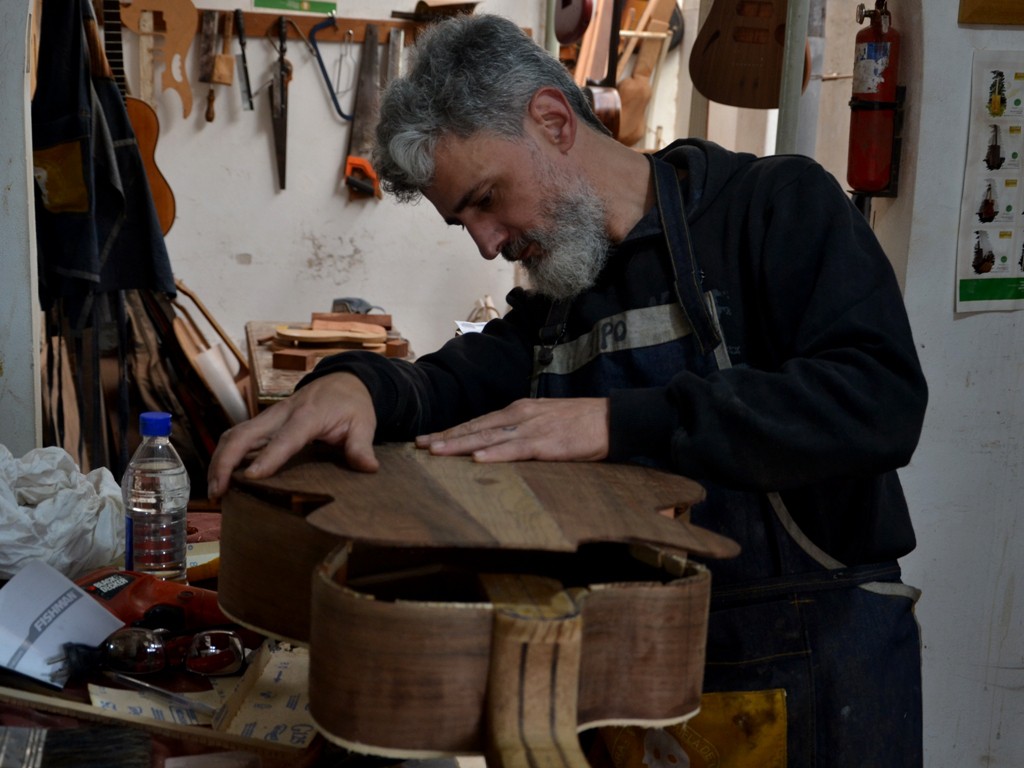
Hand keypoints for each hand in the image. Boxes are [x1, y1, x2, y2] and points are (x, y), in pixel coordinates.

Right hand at [206, 372, 377, 497]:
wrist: (344, 380)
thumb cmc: (352, 405)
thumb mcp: (364, 423)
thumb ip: (361, 446)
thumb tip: (368, 468)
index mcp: (308, 415)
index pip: (285, 437)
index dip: (268, 456)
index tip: (251, 476)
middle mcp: (282, 414)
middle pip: (244, 433)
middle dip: (225, 461)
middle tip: (217, 492)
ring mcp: (270, 417)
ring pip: (235, 433)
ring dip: (219, 459)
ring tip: (214, 491)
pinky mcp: (265, 422)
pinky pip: (239, 436)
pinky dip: (226, 455)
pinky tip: (222, 478)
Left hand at [415, 397, 608, 462]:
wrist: (612, 419)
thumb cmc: (581, 423)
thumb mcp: (545, 420)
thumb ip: (522, 429)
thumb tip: (500, 442)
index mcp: (518, 410)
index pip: (478, 422)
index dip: (452, 431)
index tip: (428, 438)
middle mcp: (519, 416)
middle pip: (475, 427)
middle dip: (446, 437)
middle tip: (419, 445)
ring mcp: (532, 429)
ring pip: (488, 437)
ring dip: (460, 445)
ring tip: (436, 451)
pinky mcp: (547, 444)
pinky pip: (516, 450)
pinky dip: (495, 454)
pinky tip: (477, 459)